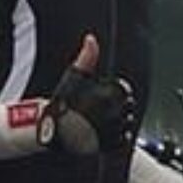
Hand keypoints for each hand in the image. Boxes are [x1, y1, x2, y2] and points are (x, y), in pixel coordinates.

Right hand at [36, 35, 135, 154]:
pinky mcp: (115, 144)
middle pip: (127, 106)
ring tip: (97, 124)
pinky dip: (117, 137)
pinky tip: (101, 134)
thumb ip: (87, 56)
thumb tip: (91, 39)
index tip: (97, 98)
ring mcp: (117, 128)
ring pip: (127, 122)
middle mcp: (118, 110)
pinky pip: (124, 139)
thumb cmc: (63, 104)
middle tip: (95, 112)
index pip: (123, 90)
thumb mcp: (74, 76)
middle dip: (115, 107)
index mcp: (112, 92)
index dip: (111, 93)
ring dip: (117, 122)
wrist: (55, 133)